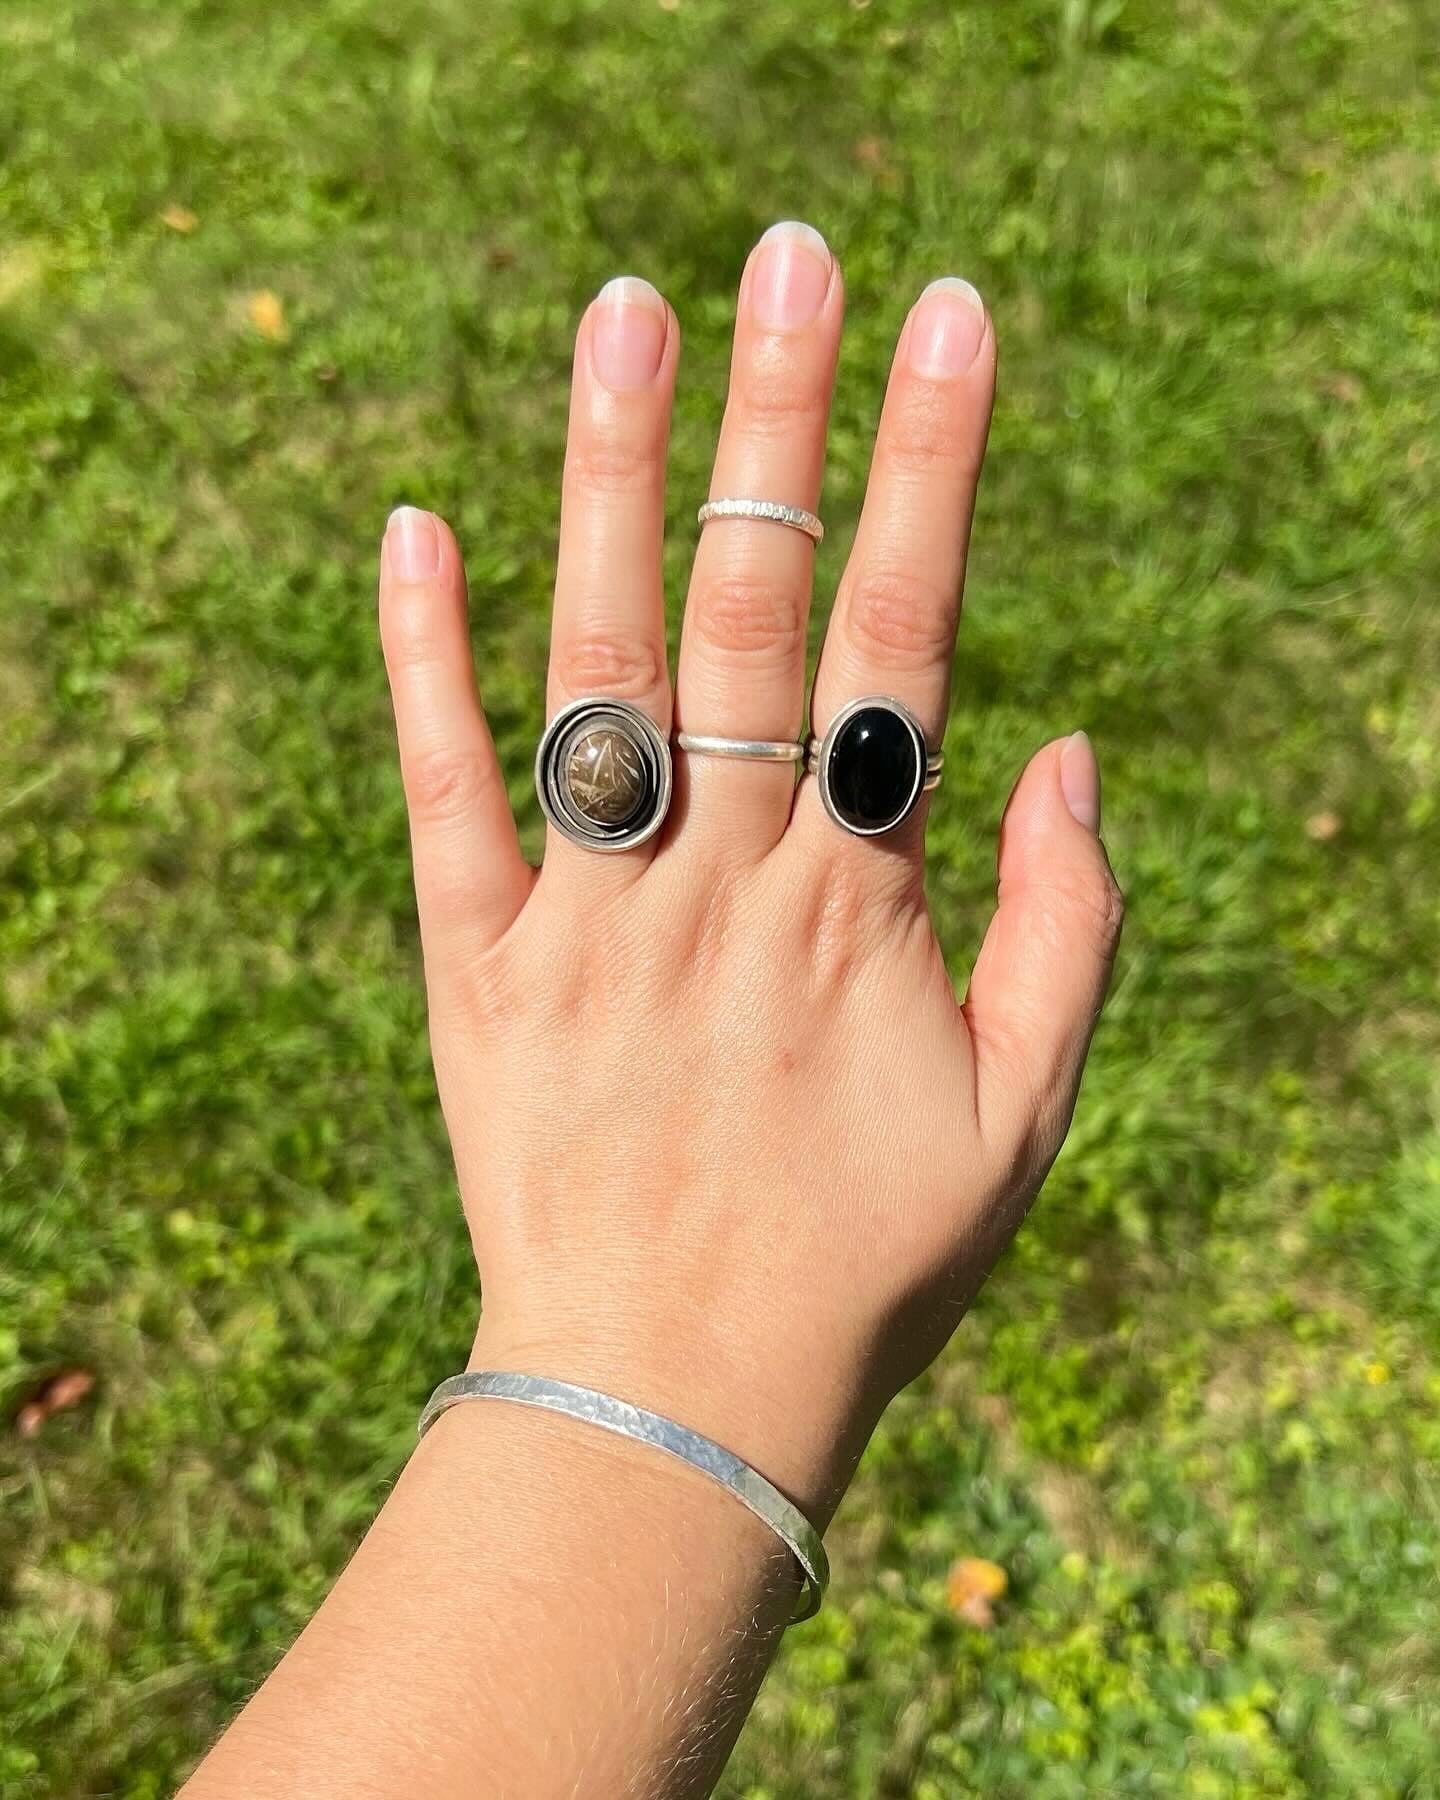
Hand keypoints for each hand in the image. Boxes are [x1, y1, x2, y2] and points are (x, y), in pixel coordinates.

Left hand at [378, 224, 1121, 1529]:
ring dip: (608, 483)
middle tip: (789, 250)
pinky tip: (416, 525)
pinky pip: (447, 797)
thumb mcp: (1023, 1114)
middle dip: (780, 420)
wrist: (678, 1394)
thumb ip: (1067, 926)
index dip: (933, 469)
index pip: (906, 638)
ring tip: (622, 313)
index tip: (951, 321)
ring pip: (598, 667)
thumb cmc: (866, 1260)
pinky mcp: (478, 967)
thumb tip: (1068, 747)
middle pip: (752, 611)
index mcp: (856, 901)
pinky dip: (425, 663)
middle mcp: (720, 879)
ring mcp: (589, 916)